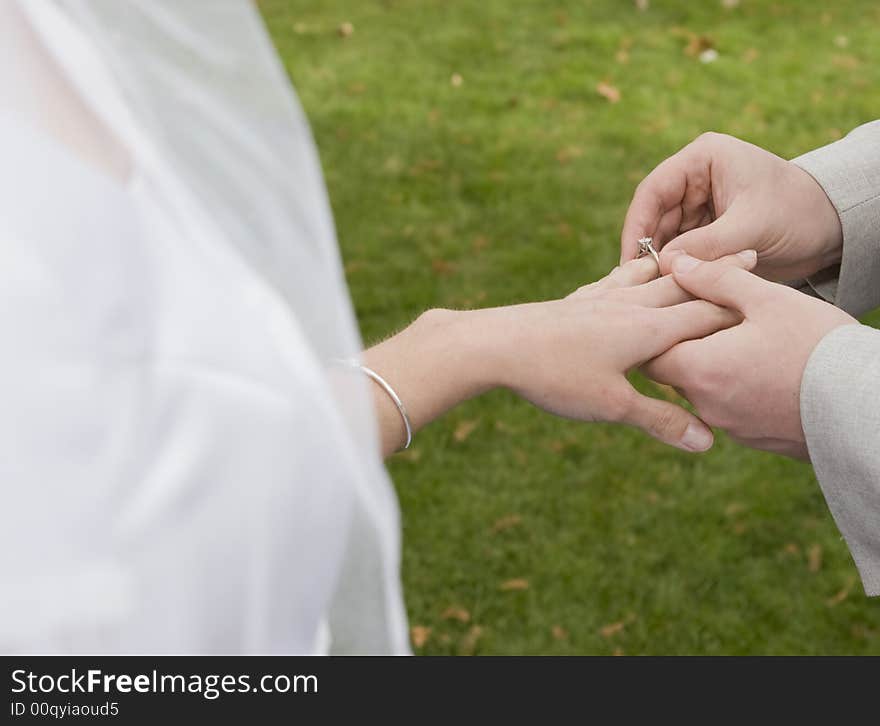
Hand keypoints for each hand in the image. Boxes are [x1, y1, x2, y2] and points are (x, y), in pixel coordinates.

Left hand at [465, 253, 754, 451]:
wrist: (493, 344)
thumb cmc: (554, 375)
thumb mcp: (612, 405)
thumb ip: (661, 419)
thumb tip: (707, 442)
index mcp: (648, 329)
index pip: (705, 313)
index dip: (738, 305)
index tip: (768, 290)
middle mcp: (628, 306)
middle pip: (683, 286)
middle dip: (717, 273)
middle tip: (746, 252)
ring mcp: (599, 300)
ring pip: (648, 278)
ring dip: (676, 268)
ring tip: (692, 256)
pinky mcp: (573, 302)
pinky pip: (612, 282)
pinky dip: (631, 274)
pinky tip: (624, 275)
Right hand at [620, 132, 843, 280]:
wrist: (831, 229)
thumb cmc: (798, 212)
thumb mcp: (751, 227)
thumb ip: (705, 245)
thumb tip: (662, 266)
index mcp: (703, 159)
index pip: (654, 191)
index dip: (637, 226)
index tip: (629, 260)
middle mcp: (695, 179)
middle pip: (654, 217)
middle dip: (648, 250)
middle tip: (639, 285)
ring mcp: (699, 205)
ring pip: (665, 237)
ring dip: (662, 263)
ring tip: (654, 291)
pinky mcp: (706, 230)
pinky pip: (681, 251)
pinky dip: (677, 269)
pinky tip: (670, 289)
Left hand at [642, 255, 855, 458]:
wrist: (867, 406)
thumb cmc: (818, 346)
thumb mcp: (767, 299)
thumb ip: (715, 280)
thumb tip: (676, 263)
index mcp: (699, 370)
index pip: (650, 352)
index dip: (657, 327)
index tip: (673, 308)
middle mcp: (705, 405)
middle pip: (673, 372)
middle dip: (684, 343)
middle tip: (706, 318)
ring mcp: (729, 426)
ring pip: (701, 389)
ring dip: (710, 364)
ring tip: (736, 338)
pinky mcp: (753, 437)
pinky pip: (728, 407)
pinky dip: (734, 385)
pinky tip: (757, 366)